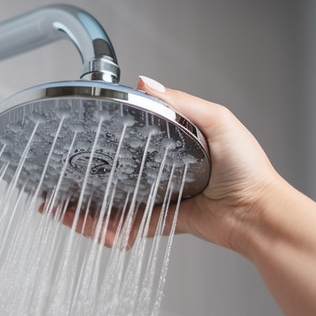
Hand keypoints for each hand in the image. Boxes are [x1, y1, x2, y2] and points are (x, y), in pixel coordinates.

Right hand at [48, 76, 283, 251]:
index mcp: (172, 145)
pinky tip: (97, 232)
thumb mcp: (218, 121)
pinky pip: (130, 228)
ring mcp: (159, 199)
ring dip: (88, 214)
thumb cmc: (248, 169)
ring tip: (65, 214)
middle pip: (112, 178)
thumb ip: (181, 103)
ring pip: (114, 207)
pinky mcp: (162, 224)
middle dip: (82, 188)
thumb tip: (145, 83)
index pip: (128, 142)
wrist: (259, 213)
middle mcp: (161, 172)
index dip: (100, 145)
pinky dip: (110, 232)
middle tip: (56, 191)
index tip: (74, 147)